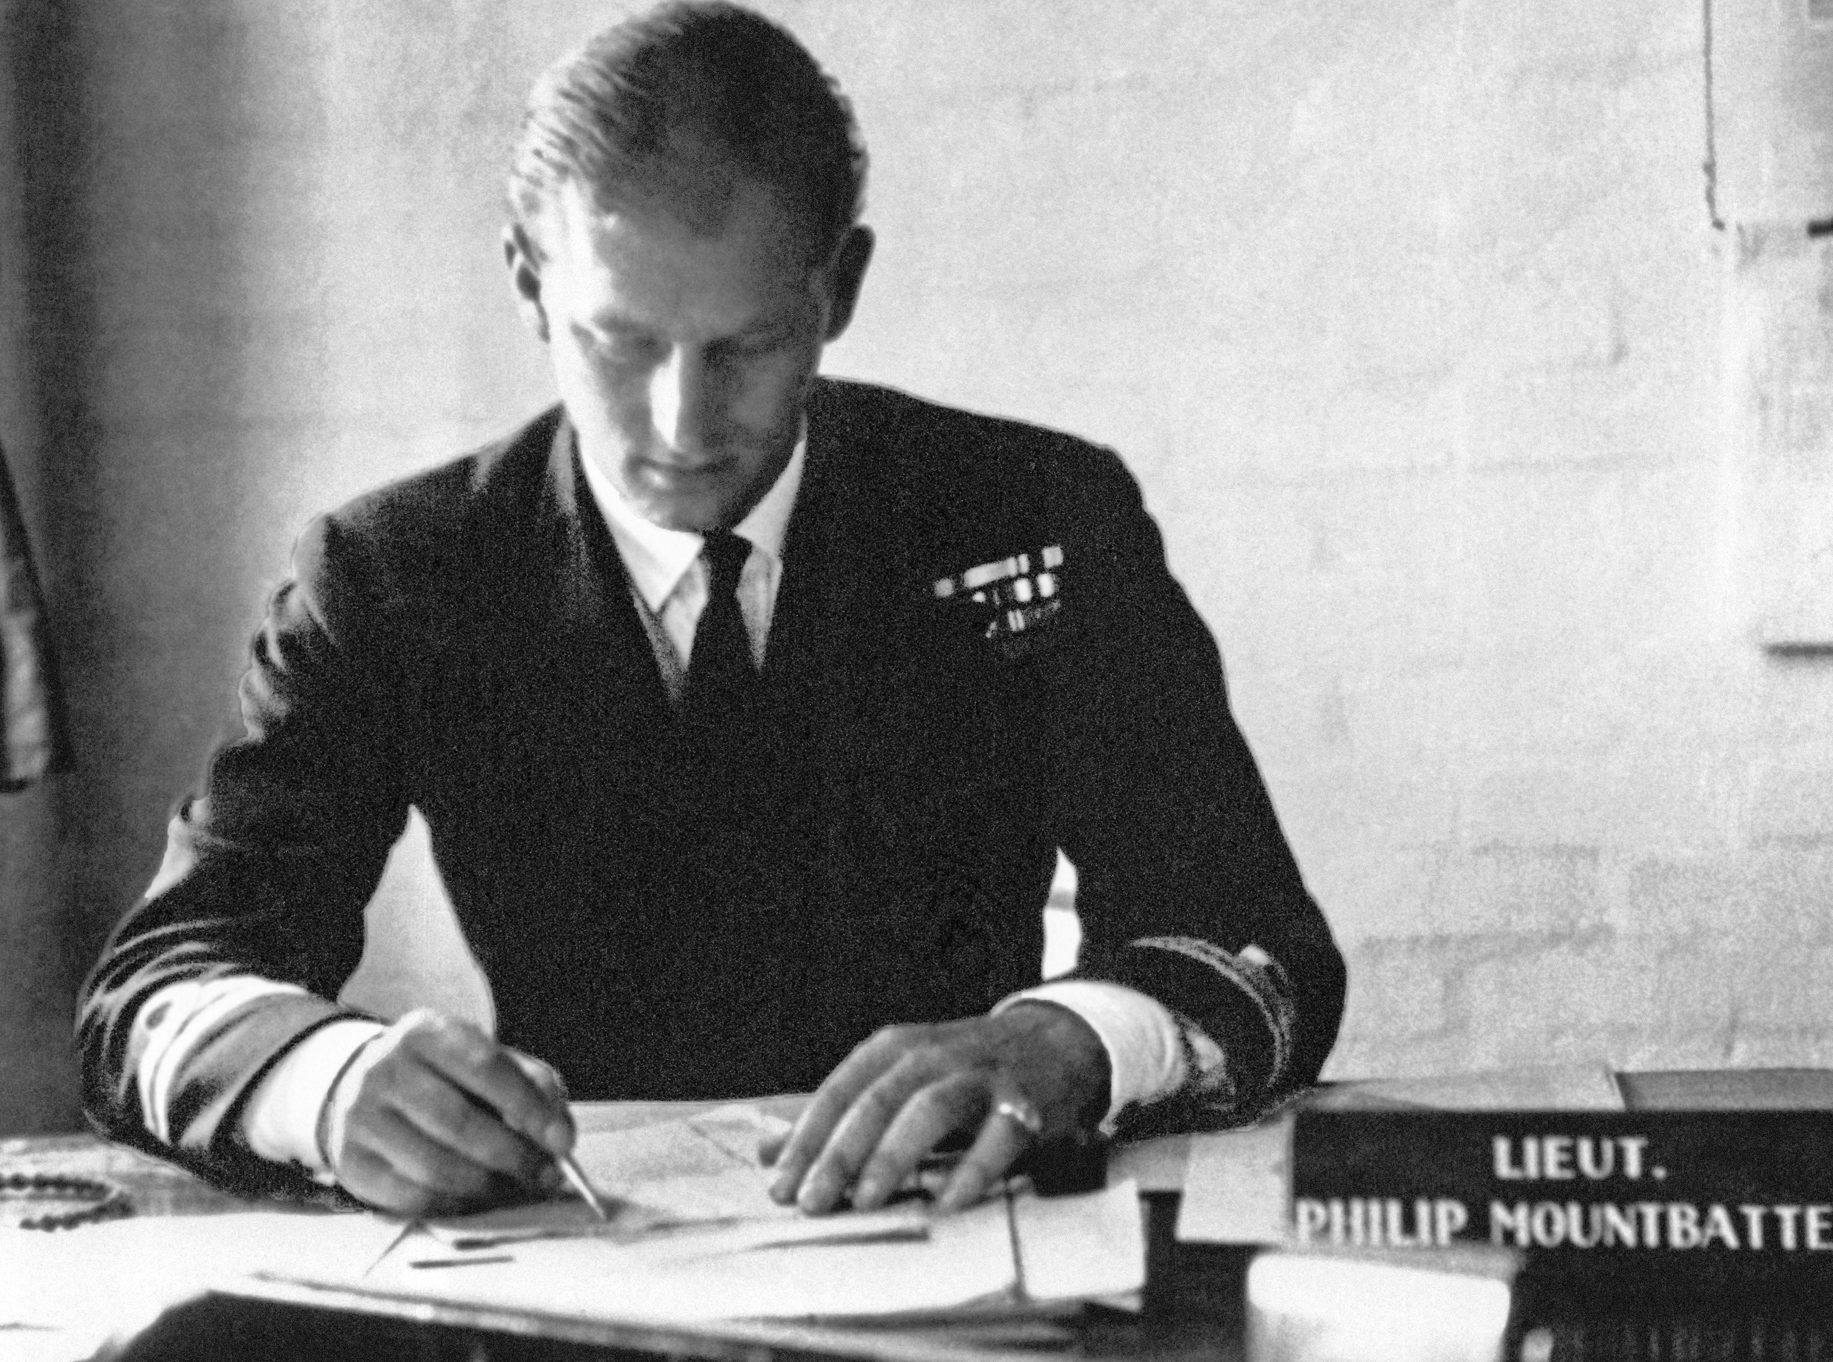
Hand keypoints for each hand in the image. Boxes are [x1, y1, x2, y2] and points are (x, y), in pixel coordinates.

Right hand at [320, 1009, 573, 1215]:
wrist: (360, 1084)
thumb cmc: (443, 1075)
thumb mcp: (484, 1059)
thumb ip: (531, 1084)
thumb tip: (560, 1135)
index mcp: (426, 1033)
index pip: (485, 1067)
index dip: (529, 1108)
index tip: (562, 1141)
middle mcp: (386, 1070)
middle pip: (459, 1123)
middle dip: (513, 1156)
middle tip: (545, 1174)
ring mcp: (361, 1117)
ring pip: (435, 1167)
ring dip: (487, 1186)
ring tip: (515, 1187)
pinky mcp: (350, 1162)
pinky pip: (411, 1197)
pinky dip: (454, 1204)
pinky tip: (475, 1198)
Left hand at [764, 1002, 1109, 1214]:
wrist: (1055, 1040)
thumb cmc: (961, 1070)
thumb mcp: (896, 1080)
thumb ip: (836, 1117)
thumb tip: (767, 1155)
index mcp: (895, 1049)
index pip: (840, 1091)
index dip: (807, 1137)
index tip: (780, 1184)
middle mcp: (934, 1055)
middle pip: (877, 1100)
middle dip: (839, 1153)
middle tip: (810, 1203)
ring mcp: (981, 1076)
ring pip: (931, 1108)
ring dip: (894, 1155)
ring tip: (865, 1202)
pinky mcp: (1025, 1102)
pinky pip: (999, 1136)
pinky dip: (973, 1169)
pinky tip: (948, 1203)